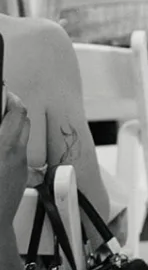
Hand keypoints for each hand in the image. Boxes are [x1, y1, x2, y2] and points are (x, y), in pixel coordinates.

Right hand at [0, 93, 31, 220]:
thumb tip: (0, 120)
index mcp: (4, 147)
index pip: (16, 112)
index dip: (9, 98)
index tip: (2, 92)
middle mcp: (16, 154)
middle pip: (23, 121)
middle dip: (10, 110)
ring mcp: (20, 166)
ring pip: (22, 136)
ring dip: (11, 127)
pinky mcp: (21, 177)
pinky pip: (19, 153)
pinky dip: (10, 144)